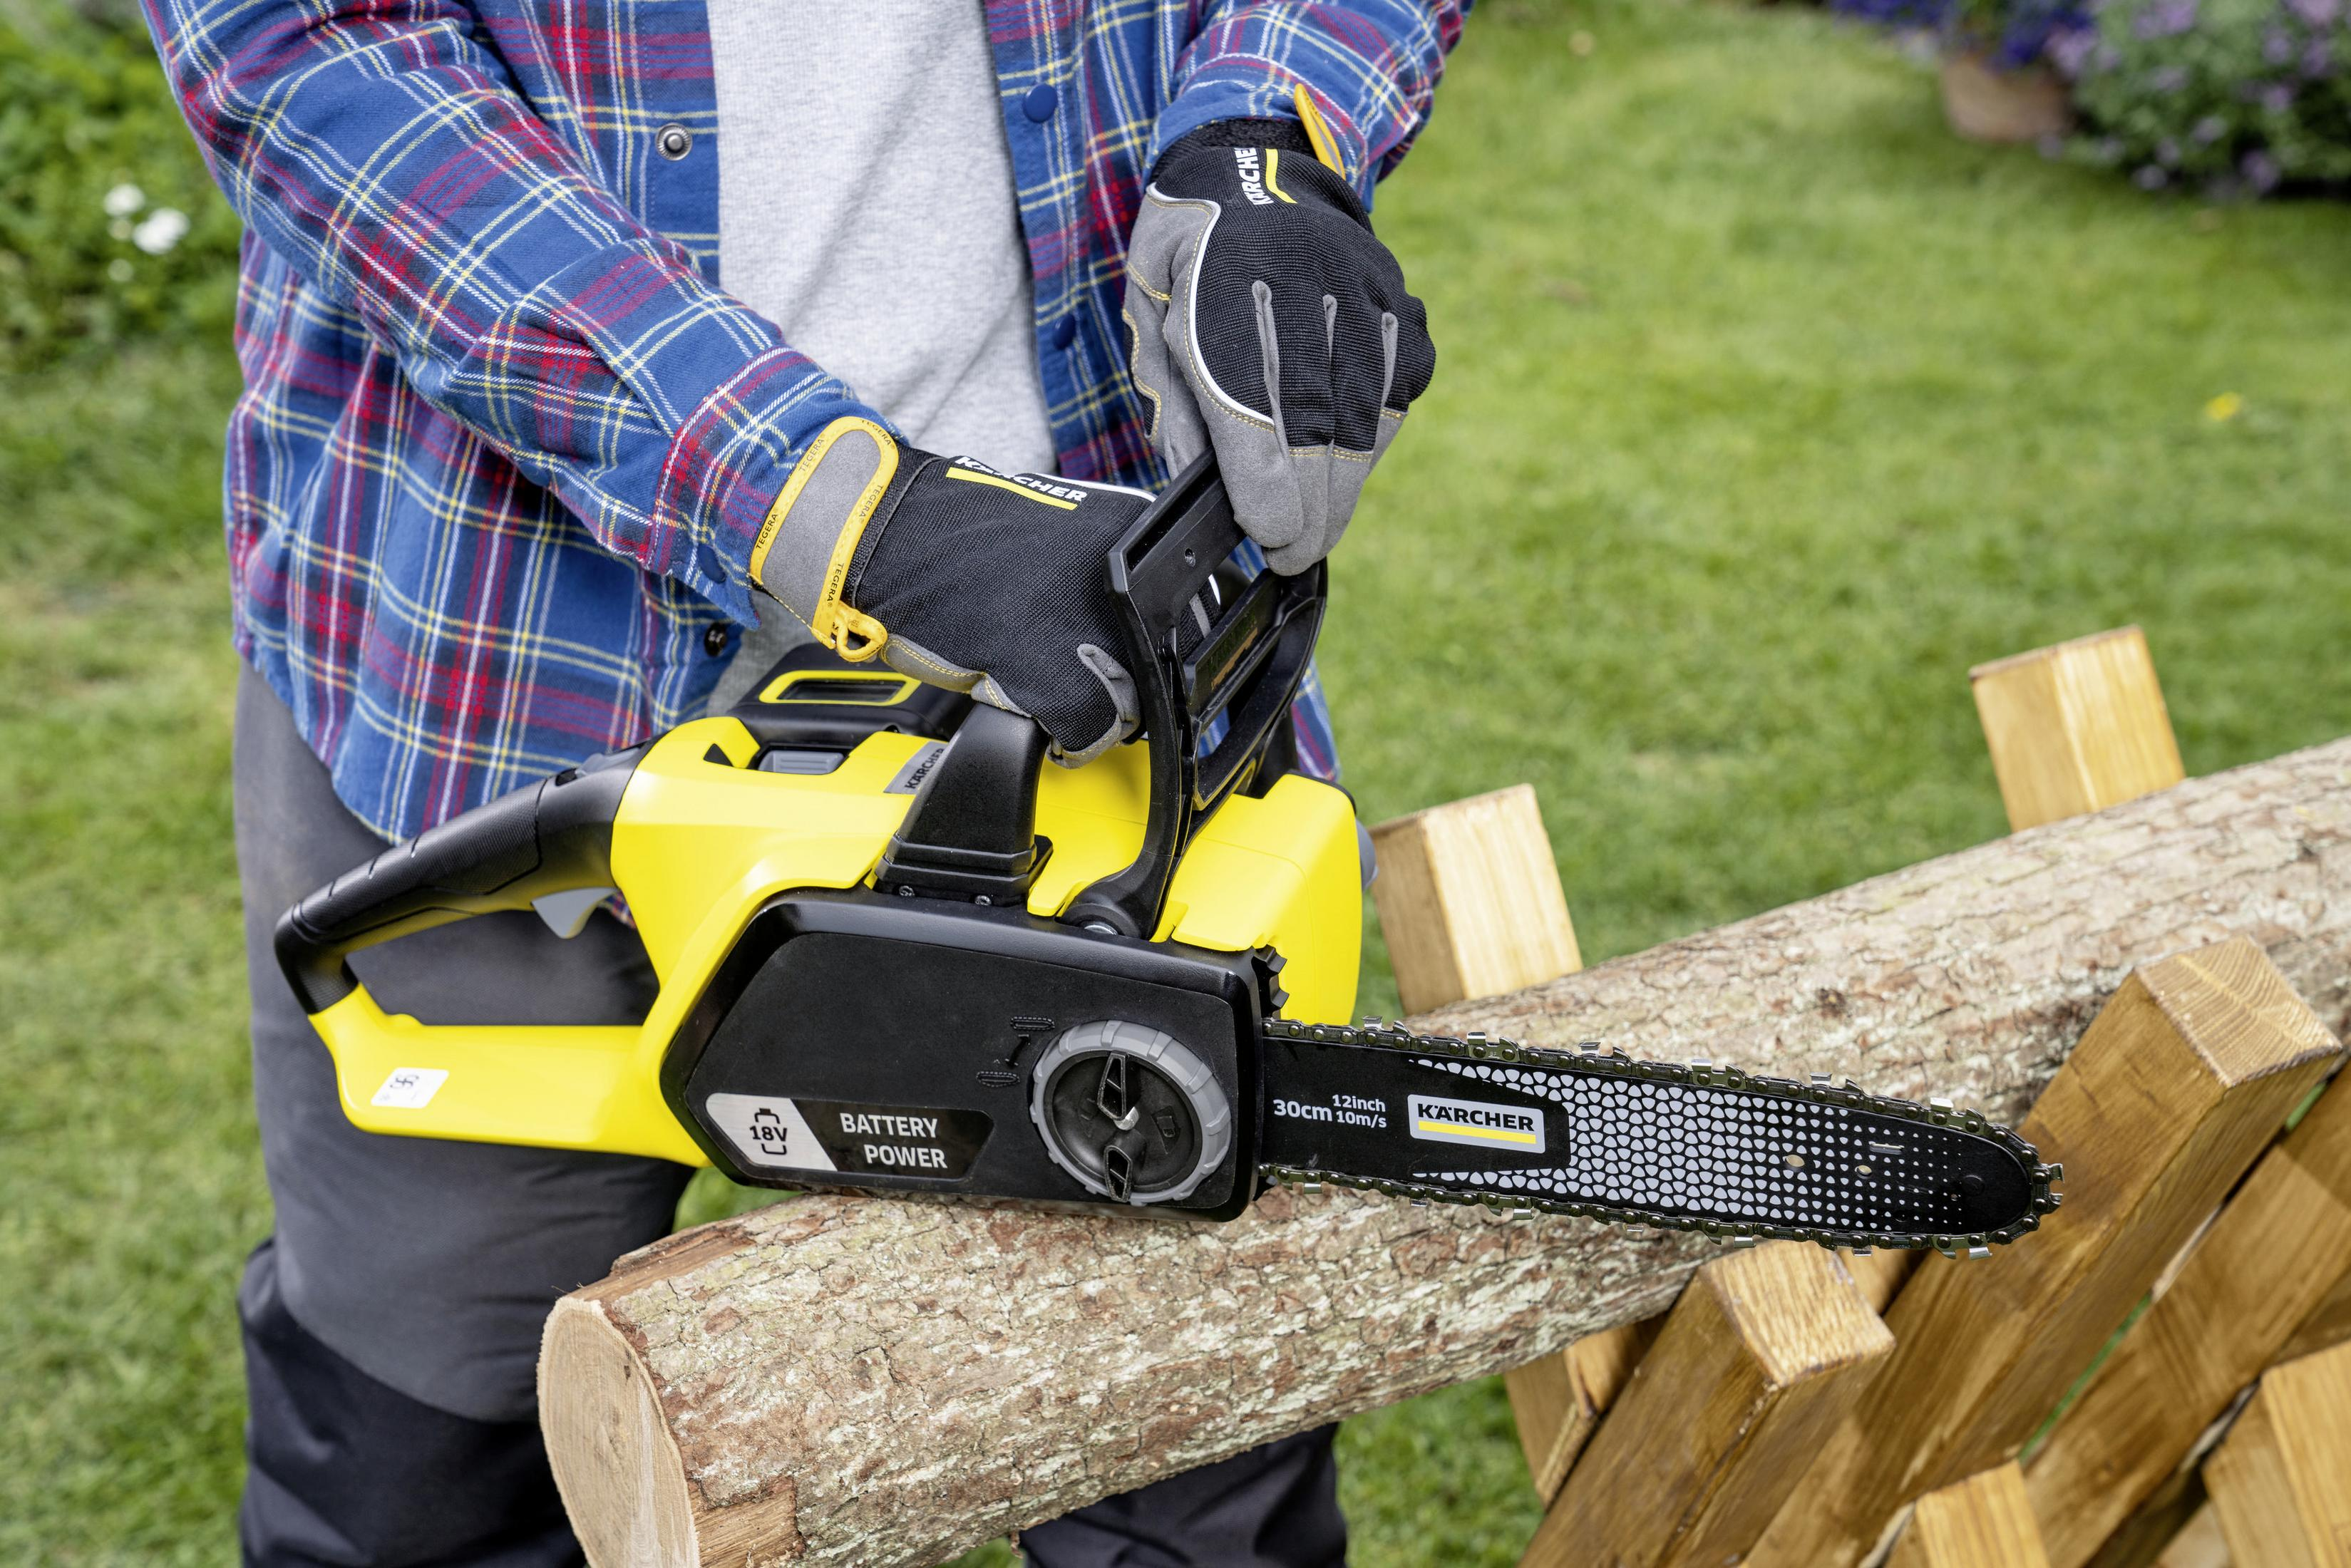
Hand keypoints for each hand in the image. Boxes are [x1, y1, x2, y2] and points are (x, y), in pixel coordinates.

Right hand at [749, 418, 1150, 763]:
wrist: (886, 536)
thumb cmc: (958, 542)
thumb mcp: (1056, 537)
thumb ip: (1104, 578)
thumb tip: (1139, 631)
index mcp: (1130, 532)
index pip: (1184, 619)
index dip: (1150, 653)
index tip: (1128, 663)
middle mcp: (1124, 577)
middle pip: (1160, 668)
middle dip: (1127, 685)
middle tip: (1076, 676)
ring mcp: (1093, 625)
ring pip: (1130, 707)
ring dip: (1096, 711)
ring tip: (1044, 685)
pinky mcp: (1054, 673)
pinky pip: (1086, 732)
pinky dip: (1065, 738)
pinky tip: (1030, 707)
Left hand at [1125, 119, 1434, 573]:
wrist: (1256, 168)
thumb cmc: (1190, 261)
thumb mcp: (1151, 325)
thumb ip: (1177, 409)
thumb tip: (1201, 492)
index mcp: (1225, 297)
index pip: (1256, 420)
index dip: (1268, 496)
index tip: (1268, 540)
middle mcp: (1306, 296)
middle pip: (1321, 438)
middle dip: (1309, 514)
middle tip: (1292, 556)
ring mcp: (1366, 303)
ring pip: (1366, 429)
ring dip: (1342, 488)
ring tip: (1315, 523)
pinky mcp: (1404, 313)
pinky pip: (1395, 400)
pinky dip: (1370, 440)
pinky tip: (1340, 453)